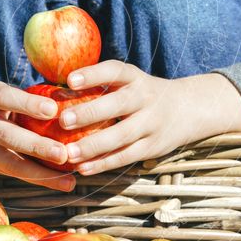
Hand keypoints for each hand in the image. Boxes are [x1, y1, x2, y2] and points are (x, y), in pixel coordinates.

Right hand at [0, 75, 74, 192]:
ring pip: (11, 164)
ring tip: (69, 182)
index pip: (6, 97)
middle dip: (38, 147)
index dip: (28, 103)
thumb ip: (17, 100)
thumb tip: (64, 101)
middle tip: (65, 155)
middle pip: (9, 137)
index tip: (52, 109)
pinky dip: (36, 178)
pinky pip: (11, 171)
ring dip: (42, 175)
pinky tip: (59, 182)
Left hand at [57, 61, 240, 174]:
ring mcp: (151, 124)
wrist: (187, 109)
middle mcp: (145, 98)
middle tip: (64, 120)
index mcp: (135, 78)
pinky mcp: (151, 147)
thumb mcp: (129, 81)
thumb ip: (100, 84)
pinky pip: (125, 157)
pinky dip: (103, 164)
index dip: (93, 74)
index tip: (70, 80)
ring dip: (94, 146)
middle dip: (91, 113)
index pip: (114, 71)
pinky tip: (82, 168)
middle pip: (118, 105)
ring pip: (122, 136)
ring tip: (68, 154)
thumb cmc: (141, 93)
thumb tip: (53, 87)